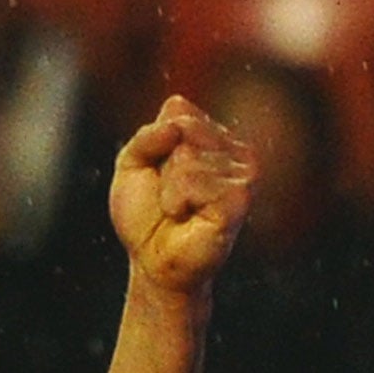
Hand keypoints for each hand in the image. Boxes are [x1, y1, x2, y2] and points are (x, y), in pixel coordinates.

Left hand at [109, 95, 256, 295]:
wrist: (151, 260)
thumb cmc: (145, 215)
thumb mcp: (130, 165)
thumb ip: (147, 135)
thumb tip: (176, 118)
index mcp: (213, 138)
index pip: (179, 112)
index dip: (154, 144)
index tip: (157, 172)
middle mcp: (235, 151)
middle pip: (184, 129)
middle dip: (160, 166)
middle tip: (167, 196)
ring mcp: (243, 173)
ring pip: (188, 157)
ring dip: (169, 189)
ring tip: (178, 209)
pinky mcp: (240, 198)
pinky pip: (194, 181)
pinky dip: (177, 201)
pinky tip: (188, 217)